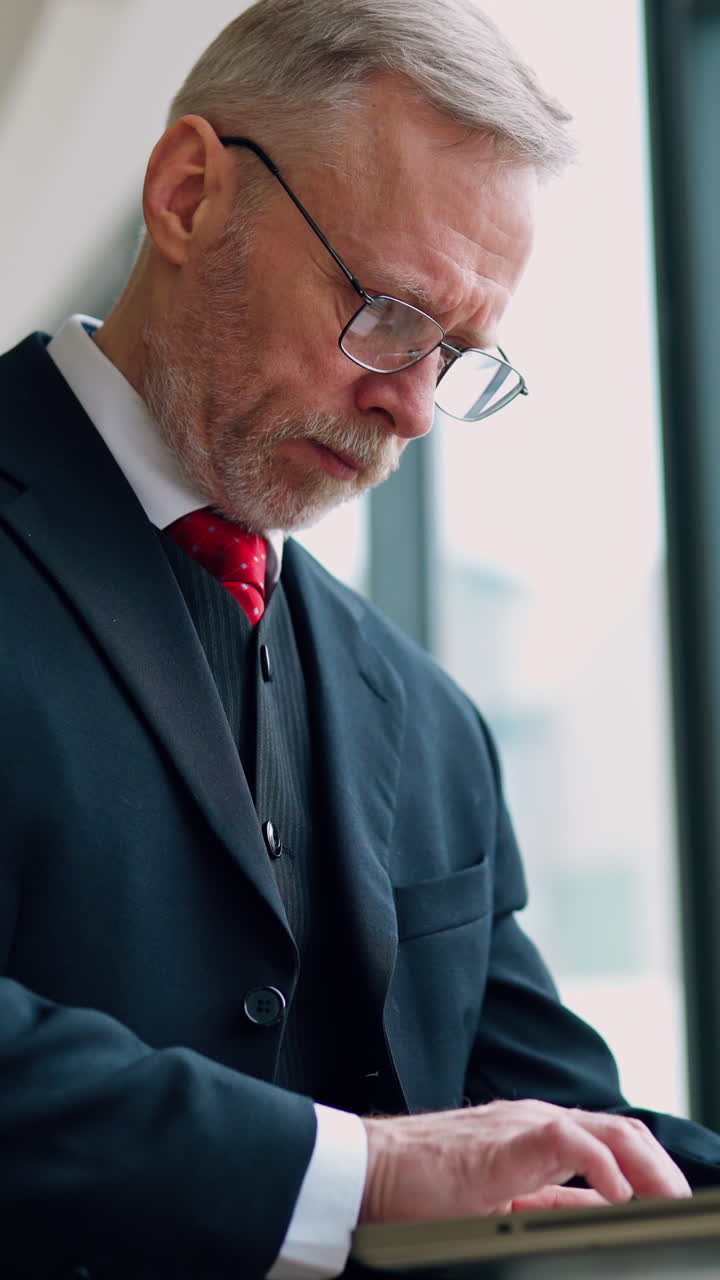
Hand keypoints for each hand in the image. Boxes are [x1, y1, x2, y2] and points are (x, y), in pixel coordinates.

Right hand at [360, 1099, 690, 1222]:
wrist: (369, 1170)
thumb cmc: (422, 1188)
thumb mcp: (502, 1204)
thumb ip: (548, 1205)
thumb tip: (599, 1219)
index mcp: (538, 1137)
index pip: (613, 1143)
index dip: (651, 1173)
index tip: (672, 1207)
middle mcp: (538, 1122)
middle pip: (623, 1131)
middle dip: (662, 1171)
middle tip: (682, 1208)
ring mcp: (524, 1126)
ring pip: (608, 1129)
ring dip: (649, 1169)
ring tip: (668, 1204)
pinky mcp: (508, 1139)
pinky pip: (571, 1143)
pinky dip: (605, 1169)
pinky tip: (619, 1198)